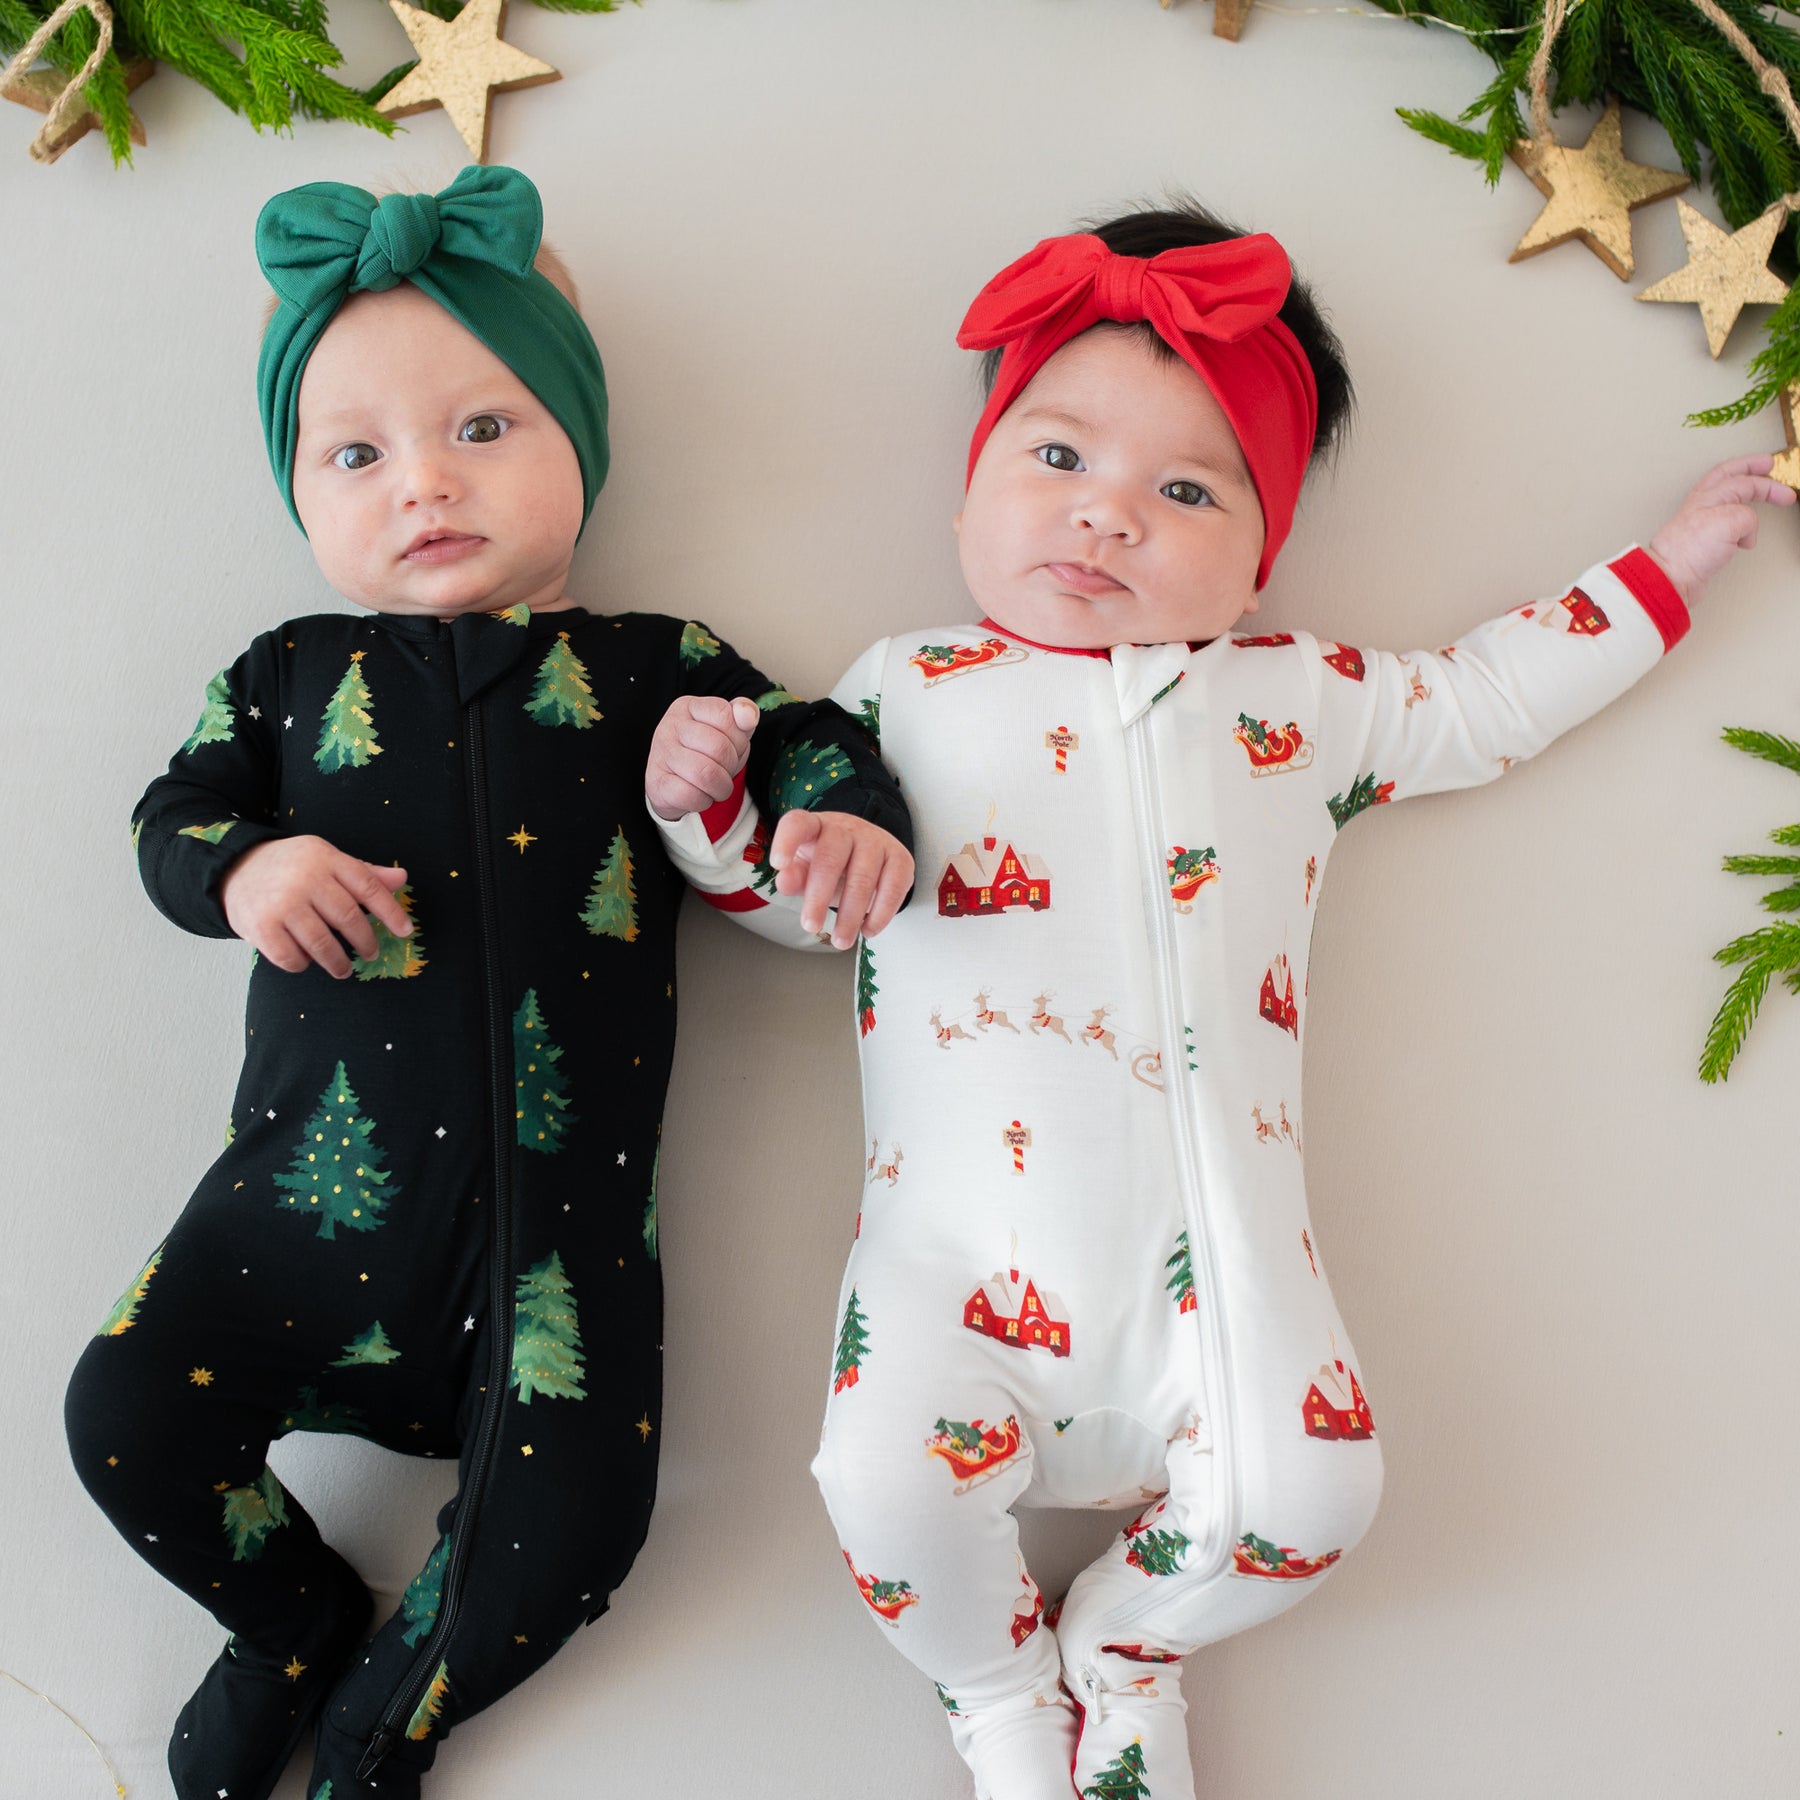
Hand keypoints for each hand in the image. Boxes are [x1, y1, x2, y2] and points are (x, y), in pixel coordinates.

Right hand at [221, 836, 410, 977]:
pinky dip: (303, 964)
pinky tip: (308, 961)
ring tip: (344, 969)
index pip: (368, 886)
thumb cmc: (292, 868)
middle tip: (371, 953)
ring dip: (338, 962)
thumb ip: (363, 872)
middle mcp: (304, 879)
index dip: (391, 912)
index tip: (405, 931)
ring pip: (322, 943)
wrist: (234, 868)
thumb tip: (402, 879)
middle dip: (365, 941)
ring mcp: (281, 903)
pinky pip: (292, 957)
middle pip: (348, 917)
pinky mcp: (260, 927)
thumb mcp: (327, 859)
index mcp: (326, 858)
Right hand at [646, 695, 759, 820]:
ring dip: (721, 786)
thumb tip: (749, 717)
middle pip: (719, 747)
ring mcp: (661, 754)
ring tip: (717, 786)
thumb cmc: (706, 752)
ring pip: (706, 773)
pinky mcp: (657, 782)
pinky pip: (691, 795)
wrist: (674, 784)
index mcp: (688, 707)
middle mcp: (670, 726)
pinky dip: (704, 801)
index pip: (724, 715)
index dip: (738, 737)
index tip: (733, 747)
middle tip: (725, 770)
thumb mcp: (729, 730)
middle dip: (731, 765)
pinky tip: (700, 795)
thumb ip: (744, 715)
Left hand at [770, 812, 913, 947]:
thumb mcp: (808, 869)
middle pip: (831, 859)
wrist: (870, 852)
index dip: (787, 841)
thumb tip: (784, 882)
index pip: (798, 824)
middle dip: (819, 897)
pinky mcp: (900, 857)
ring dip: (851, 914)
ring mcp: (876, 840)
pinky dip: (881, 913)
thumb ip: (795, 877)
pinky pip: (894, 886)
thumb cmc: (832, 863)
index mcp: (816, 827)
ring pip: (863, 877)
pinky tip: (869, 929)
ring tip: (841, 940)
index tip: (778, 864)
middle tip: (811, 926)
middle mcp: (846, 829)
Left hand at [1647, 454, 1795, 605]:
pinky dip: (1738, 526)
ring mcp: (1701, 521)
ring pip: (1725, 497)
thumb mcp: (1729, 522)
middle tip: (1767, 465)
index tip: (1787, 495)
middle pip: (1729, 476)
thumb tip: (1747, 531)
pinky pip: (1724, 523)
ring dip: (1743, 493)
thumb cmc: (1690, 550)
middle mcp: (1703, 504)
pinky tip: (1744, 537)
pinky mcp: (1702, 540)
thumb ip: (1747, 516)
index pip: (1744, 481)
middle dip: (1750, 468)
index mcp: (1709, 495)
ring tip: (1758, 492)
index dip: (1769, 486)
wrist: (1671, 578)